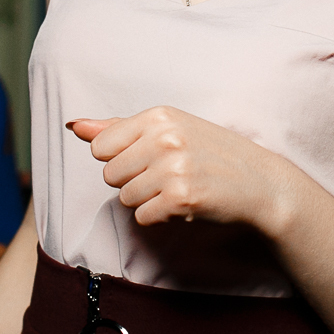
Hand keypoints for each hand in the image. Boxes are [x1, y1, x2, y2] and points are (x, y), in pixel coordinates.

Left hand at [69, 108, 289, 230]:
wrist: (260, 183)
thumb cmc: (211, 154)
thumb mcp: (168, 129)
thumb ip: (117, 129)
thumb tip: (73, 126)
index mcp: (159, 116)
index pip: (101, 146)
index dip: (121, 159)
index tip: (149, 158)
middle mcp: (165, 137)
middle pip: (110, 175)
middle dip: (134, 181)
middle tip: (168, 176)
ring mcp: (174, 167)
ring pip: (125, 198)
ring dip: (148, 200)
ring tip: (178, 188)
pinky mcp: (182, 198)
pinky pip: (143, 217)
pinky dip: (160, 216)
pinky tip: (184, 204)